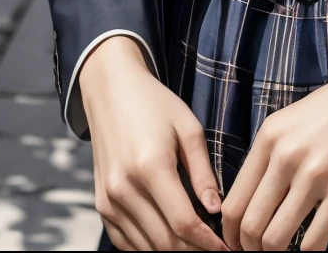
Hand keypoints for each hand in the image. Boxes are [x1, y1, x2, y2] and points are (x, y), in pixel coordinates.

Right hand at [79, 35, 224, 251]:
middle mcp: (124, 188)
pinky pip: (125, 242)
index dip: (209, 243)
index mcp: (151, 166)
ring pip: (147, 247)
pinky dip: (148, 249)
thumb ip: (203, 172)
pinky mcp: (101, 203)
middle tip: (216, 248)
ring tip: (196, 245)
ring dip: (174, 252)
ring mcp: (109, 199)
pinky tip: (169, 242)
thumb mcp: (188, 129)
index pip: (184, 223)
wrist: (110, 90)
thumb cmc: (154, 104)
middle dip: (195, 250)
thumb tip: (217, 210)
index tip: (227, 247)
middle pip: (166, 242)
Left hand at [222, 27, 327, 250]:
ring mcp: (316, 174)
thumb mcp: (294, 120)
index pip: (233, 200)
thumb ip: (272, 154)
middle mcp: (286, 156)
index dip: (230, 232)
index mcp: (269, 138)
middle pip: (249, 224)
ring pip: (276, 237)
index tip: (237, 243)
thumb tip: (254, 197)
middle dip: (249, 249)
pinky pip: (315, 239)